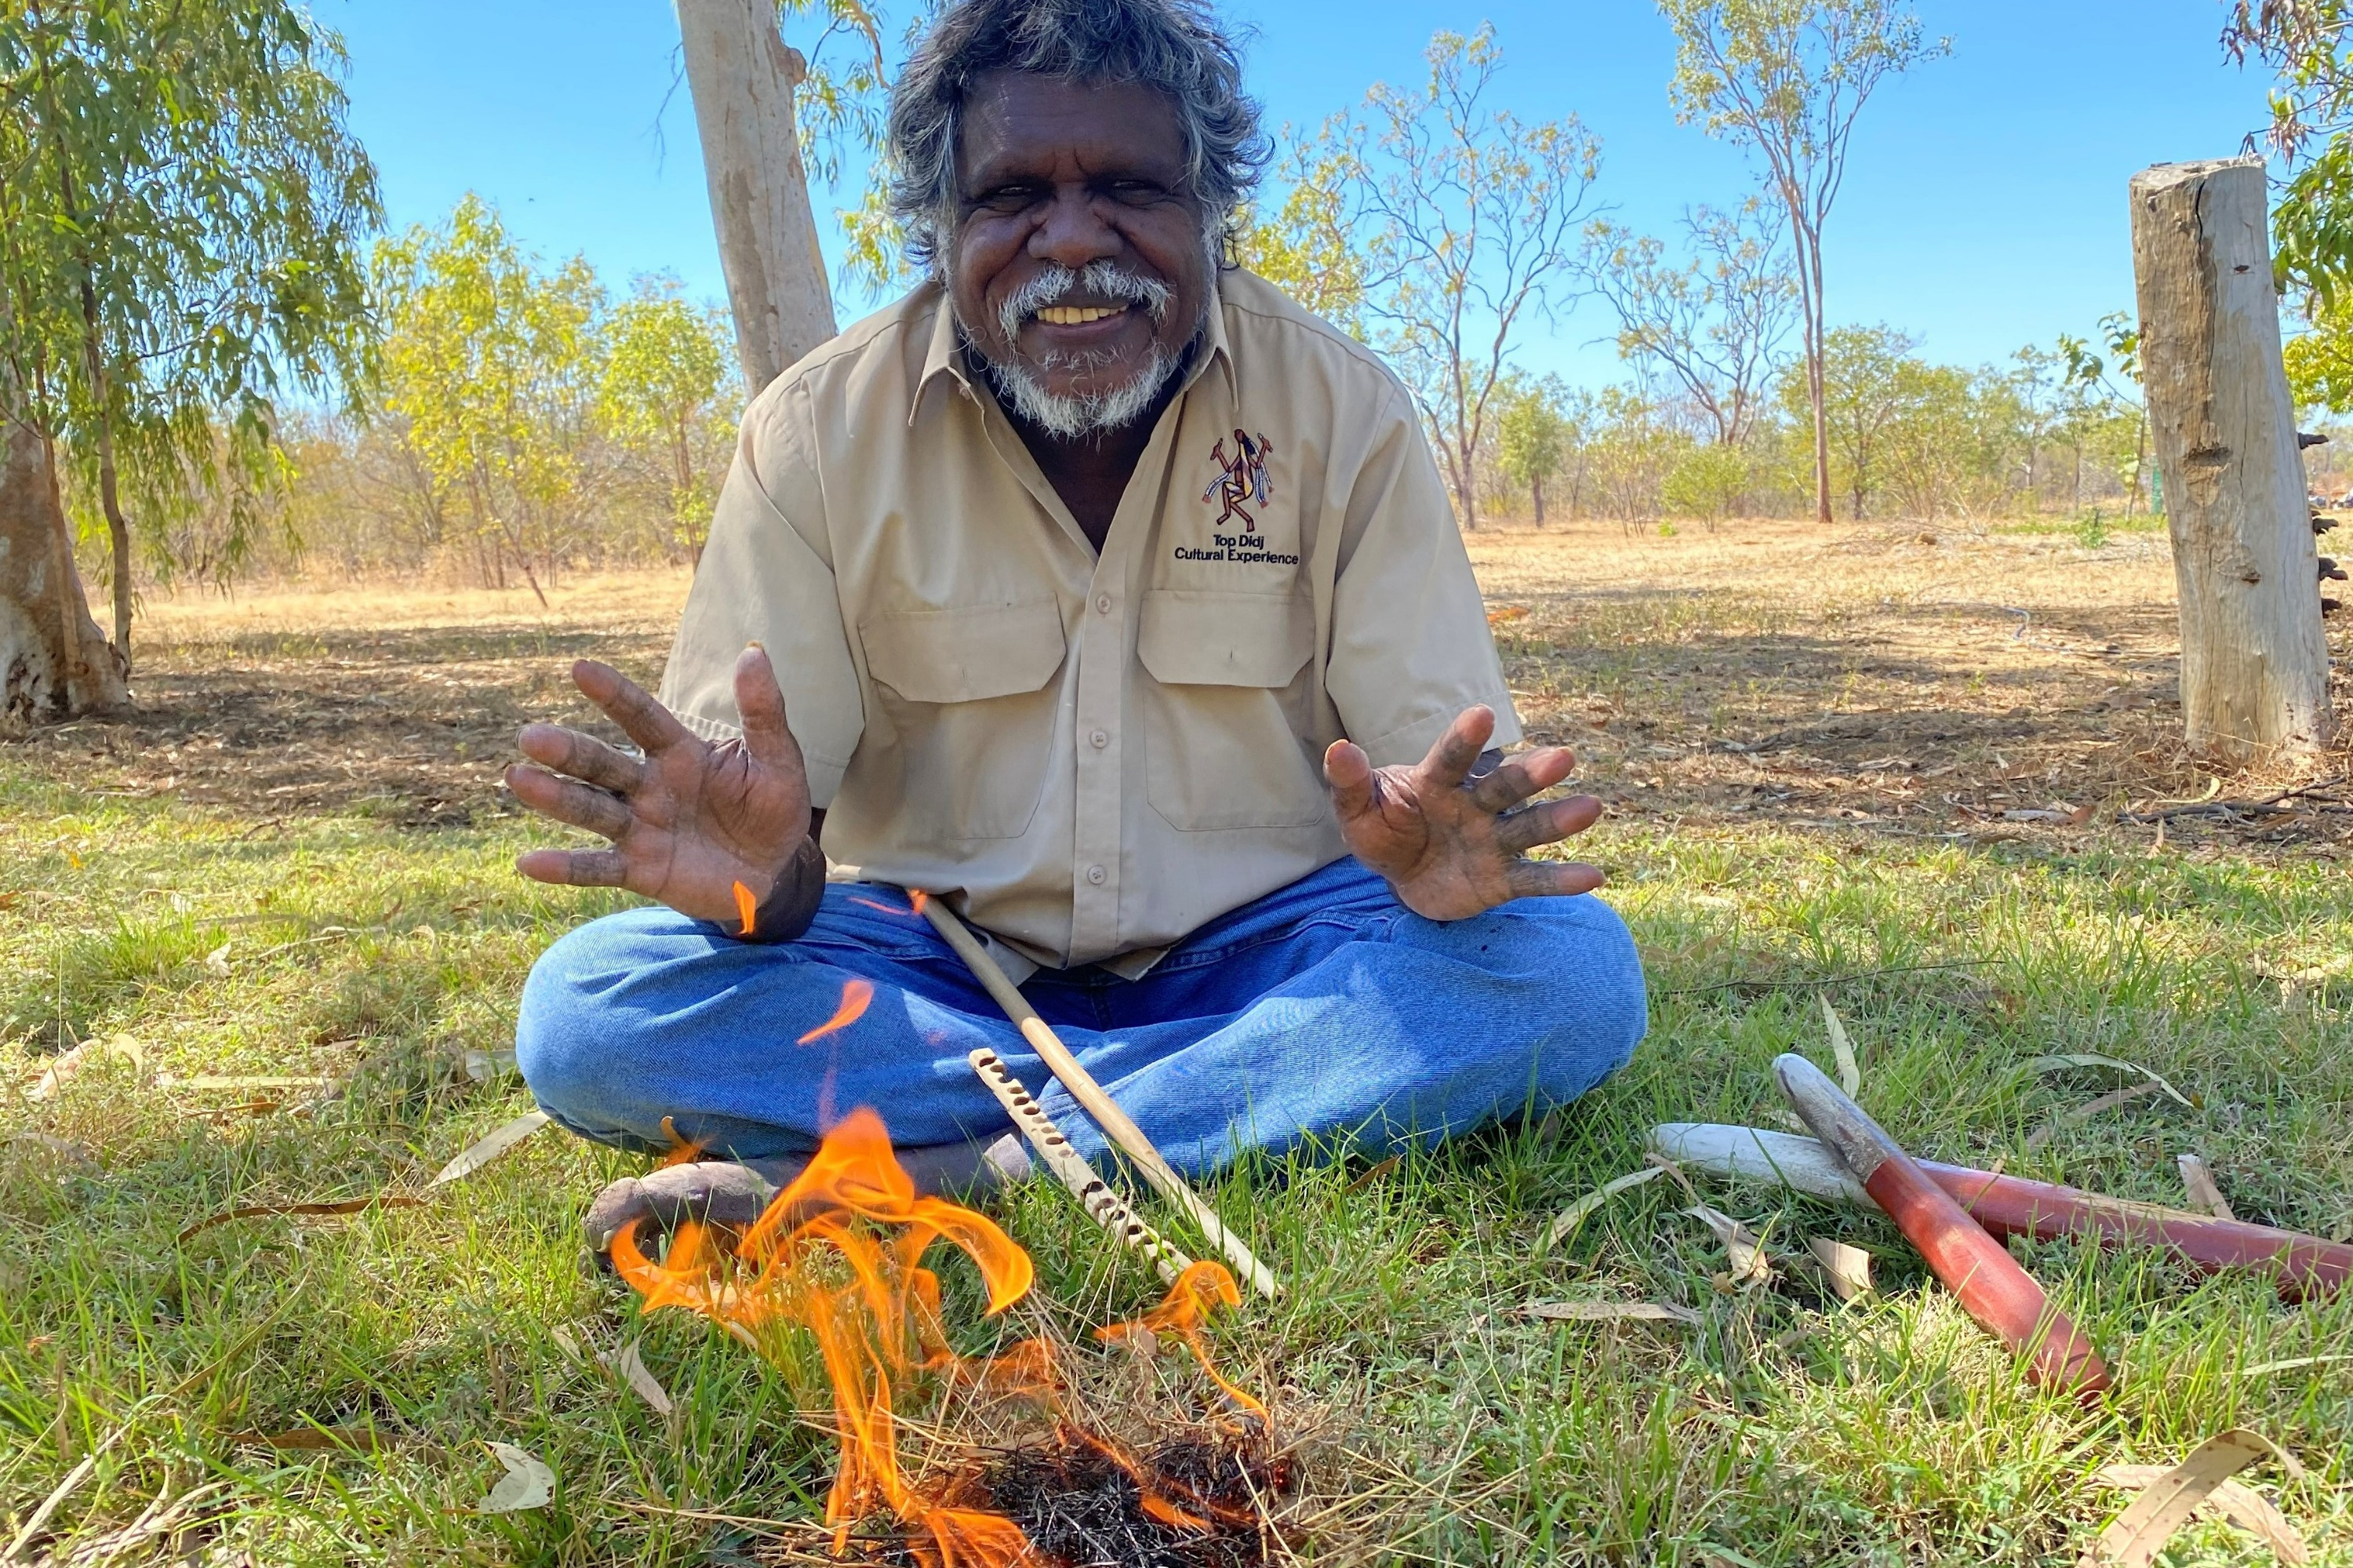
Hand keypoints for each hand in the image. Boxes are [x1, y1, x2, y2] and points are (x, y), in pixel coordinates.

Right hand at [506, 647, 811, 926]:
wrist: (774, 871)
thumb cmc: (772, 808)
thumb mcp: (778, 759)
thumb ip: (763, 711)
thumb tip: (753, 652)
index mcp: (680, 753)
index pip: (642, 718)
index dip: (614, 695)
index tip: (580, 668)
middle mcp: (650, 786)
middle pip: (604, 764)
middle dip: (568, 751)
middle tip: (530, 736)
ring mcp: (642, 827)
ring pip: (593, 810)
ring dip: (556, 797)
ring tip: (518, 779)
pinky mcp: (641, 869)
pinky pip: (599, 868)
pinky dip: (567, 867)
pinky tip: (529, 863)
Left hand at [1323, 704, 1604, 920]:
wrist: (1403, 876)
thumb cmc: (1383, 831)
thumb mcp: (1357, 812)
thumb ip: (1351, 783)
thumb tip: (1340, 750)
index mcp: (1438, 782)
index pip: (1451, 757)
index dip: (1465, 739)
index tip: (1482, 714)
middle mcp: (1476, 805)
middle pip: (1505, 787)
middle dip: (1532, 774)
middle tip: (1562, 758)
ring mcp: (1494, 840)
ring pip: (1529, 828)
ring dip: (1558, 820)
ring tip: (1590, 807)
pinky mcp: (1503, 877)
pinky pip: (1534, 880)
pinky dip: (1561, 880)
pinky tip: (1594, 877)